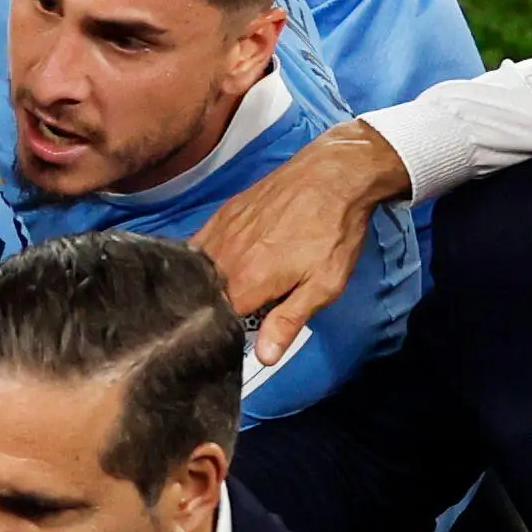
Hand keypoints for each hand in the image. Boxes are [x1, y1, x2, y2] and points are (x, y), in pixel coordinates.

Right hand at [193, 120, 408, 366]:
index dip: (221, 335)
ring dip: (202, 288)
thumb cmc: (334, 230)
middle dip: (207, 313)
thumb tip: (264, 357)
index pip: (216, 322)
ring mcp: (220, 233)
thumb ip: (289, 321)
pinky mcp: (223, 215)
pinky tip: (214, 269)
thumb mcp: (324, 285)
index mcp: (246, 282)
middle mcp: (224, 258)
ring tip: (217, 298)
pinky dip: (200, 262)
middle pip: (201, 298)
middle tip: (227, 320)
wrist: (335, 173)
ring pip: (196, 273)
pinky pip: (198, 246)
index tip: (230, 340)